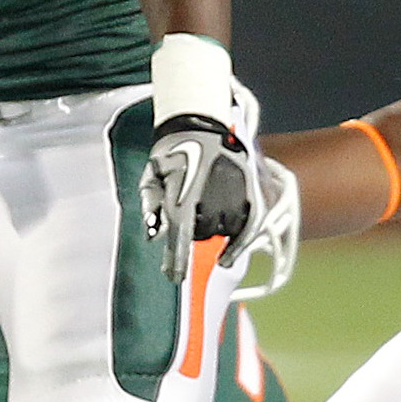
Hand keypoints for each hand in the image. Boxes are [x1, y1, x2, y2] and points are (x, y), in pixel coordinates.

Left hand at [140, 114, 258, 282]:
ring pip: (225, 231)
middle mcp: (212, 196)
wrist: (200, 125)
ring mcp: (234, 194)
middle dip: (192, 231)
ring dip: (214, 229)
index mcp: (184, 194)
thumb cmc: (172, 154)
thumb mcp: (151, 177)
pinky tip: (228, 256)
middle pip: (202, 234)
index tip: (173, 277)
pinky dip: (240, 243)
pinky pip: (249, 227)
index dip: (176, 260)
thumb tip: (153, 235)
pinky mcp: (249, 191)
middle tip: (187, 214)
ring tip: (205, 211)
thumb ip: (150, 207)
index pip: (180, 236)